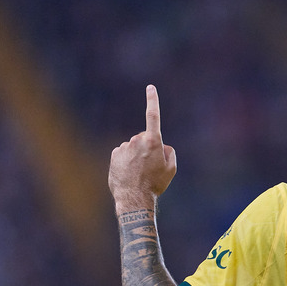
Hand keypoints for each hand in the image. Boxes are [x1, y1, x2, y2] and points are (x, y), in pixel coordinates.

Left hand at [109, 85, 177, 208]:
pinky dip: (126, 160)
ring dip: (136, 155)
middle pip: (145, 138)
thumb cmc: (155, 184)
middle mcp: (137, 140)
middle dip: (148, 147)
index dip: (152, 100)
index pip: (153, 116)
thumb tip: (162, 146)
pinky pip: (124, 153)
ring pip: (133, 146)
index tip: (150, 87)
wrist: (134, 198)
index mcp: (153, 141)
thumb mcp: (171, 169)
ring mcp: (125, 146)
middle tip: (150, 167)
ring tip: (139, 173)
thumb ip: (169, 152)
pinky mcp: (115, 153)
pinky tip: (129, 173)